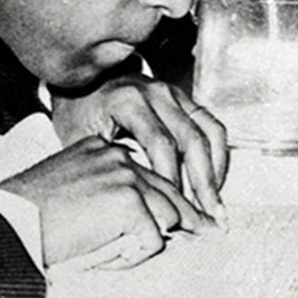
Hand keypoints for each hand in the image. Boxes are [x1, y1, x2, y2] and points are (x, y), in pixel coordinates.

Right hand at [0, 135, 211, 266]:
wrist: (8, 225)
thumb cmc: (27, 216)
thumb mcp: (70, 189)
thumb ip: (104, 192)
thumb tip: (140, 218)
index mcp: (101, 148)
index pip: (148, 173)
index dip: (167, 199)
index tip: (188, 215)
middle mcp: (117, 155)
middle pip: (168, 189)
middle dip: (189, 215)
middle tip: (210, 230)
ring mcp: (125, 176)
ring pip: (168, 214)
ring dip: (151, 241)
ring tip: (124, 254)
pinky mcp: (128, 202)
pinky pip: (153, 240)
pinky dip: (135, 256)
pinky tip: (108, 258)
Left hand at [49, 74, 227, 224]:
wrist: (85, 78)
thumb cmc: (79, 112)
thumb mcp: (82, 137)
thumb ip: (108, 166)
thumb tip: (129, 206)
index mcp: (129, 101)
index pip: (160, 144)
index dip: (171, 180)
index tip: (173, 211)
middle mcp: (156, 93)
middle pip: (191, 140)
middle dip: (202, 183)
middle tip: (209, 218)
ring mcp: (173, 93)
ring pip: (208, 132)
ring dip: (215, 171)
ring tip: (216, 205)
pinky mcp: (183, 97)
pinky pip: (210, 125)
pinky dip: (218, 154)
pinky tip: (213, 180)